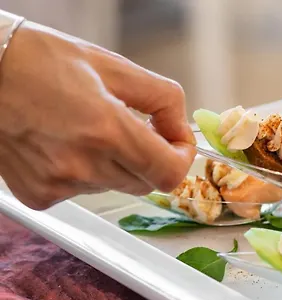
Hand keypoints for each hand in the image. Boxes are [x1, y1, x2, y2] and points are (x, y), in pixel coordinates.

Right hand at [0, 21, 195, 209]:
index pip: (168, 173)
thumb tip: (182, 130)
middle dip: (148, 157)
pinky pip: (84, 191)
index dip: (181, 160)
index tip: (177, 145)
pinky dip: (86, 172)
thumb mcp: (111, 65)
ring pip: (115, 186)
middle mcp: (82, 165)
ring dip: (115, 163)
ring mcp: (59, 185)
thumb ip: (162, 98)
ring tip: (86, 130)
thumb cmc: (39, 61)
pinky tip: (64, 145)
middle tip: (131, 128)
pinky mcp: (40, 195)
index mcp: (106, 129)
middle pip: (145, 182)